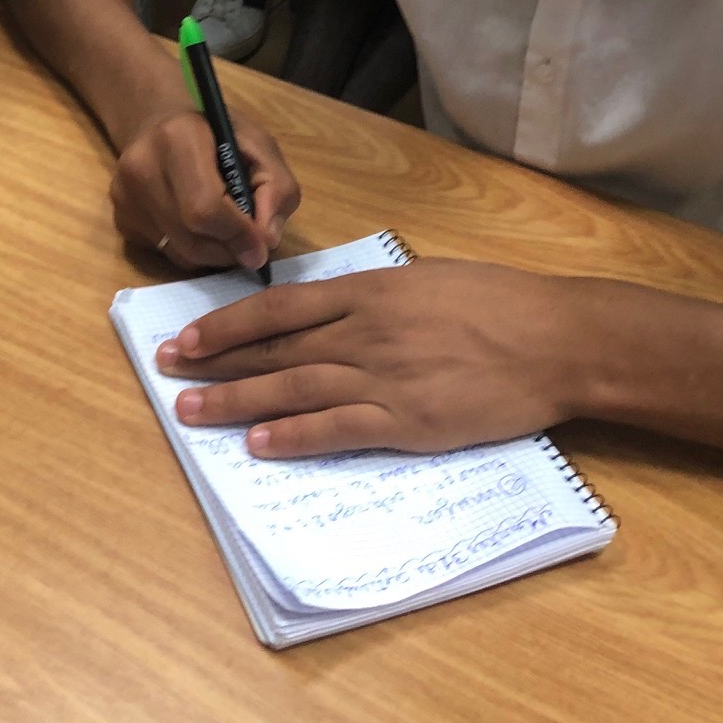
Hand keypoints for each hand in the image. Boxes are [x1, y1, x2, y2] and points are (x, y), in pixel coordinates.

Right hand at [112, 107, 299, 272]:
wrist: (157, 122)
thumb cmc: (215, 131)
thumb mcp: (259, 144)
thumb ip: (277, 187)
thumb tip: (267, 240)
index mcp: (177, 138)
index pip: (205, 207)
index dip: (237, 234)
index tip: (262, 246)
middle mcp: (140, 168)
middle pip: (191, 238)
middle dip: (229, 251)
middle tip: (250, 247)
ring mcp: (125, 198)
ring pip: (179, 253)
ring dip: (213, 256)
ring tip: (228, 235)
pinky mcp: (121, 220)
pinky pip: (165, 254)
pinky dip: (193, 252)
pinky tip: (200, 228)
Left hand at [156, 259, 589, 457]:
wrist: (553, 340)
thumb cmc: (496, 302)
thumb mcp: (424, 278)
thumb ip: (374, 296)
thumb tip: (333, 308)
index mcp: (368, 290)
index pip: (278, 307)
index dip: (226, 325)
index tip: (188, 337)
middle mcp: (364, 331)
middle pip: (274, 349)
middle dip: (215, 363)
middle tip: (169, 376)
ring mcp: (383, 377)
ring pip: (293, 388)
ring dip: (236, 401)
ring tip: (192, 413)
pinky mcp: (406, 422)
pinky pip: (337, 429)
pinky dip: (294, 436)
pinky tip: (259, 444)